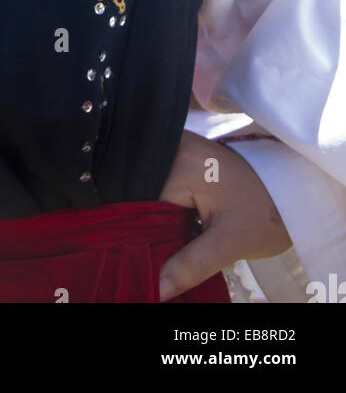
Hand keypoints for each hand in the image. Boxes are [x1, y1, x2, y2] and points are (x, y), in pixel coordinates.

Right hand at [157, 130, 290, 299]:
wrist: (295, 192)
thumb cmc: (266, 213)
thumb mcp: (229, 244)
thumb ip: (190, 266)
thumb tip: (156, 290)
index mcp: (181, 162)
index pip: (142, 206)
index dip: (144, 238)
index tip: (148, 264)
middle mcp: (174, 147)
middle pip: (144, 197)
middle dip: (151, 230)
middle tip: (163, 258)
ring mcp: (179, 148)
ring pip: (152, 194)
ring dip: (159, 222)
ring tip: (174, 242)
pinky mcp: (185, 156)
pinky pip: (164, 186)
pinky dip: (169, 211)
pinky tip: (180, 228)